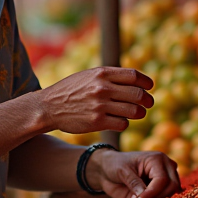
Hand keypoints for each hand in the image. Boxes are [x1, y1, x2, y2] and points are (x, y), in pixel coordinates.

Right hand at [38, 67, 153, 133]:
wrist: (48, 107)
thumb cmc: (71, 90)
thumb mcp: (89, 75)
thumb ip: (111, 76)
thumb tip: (137, 80)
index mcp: (102, 73)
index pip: (134, 76)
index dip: (146, 82)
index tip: (149, 87)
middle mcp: (102, 88)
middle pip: (138, 94)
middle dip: (147, 100)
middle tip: (149, 103)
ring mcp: (100, 106)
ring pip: (134, 111)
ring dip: (140, 113)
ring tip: (138, 113)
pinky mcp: (97, 122)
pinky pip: (123, 124)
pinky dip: (125, 123)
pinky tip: (120, 121)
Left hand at [86, 149, 180, 197]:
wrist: (109, 170)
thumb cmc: (115, 166)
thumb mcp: (121, 172)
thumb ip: (133, 184)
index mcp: (157, 160)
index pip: (162, 179)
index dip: (152, 193)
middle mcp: (166, 168)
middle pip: (172, 187)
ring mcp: (167, 179)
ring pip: (171, 195)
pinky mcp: (163, 190)